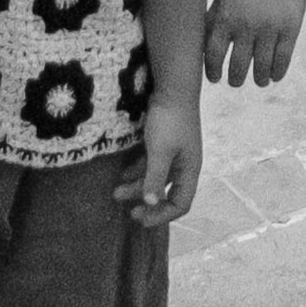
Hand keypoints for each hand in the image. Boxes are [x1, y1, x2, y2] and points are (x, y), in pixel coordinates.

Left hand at [124, 91, 204, 224]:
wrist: (173, 87)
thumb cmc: (170, 121)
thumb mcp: (160, 152)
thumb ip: (154, 178)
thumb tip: (150, 203)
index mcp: (190, 170)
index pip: (181, 203)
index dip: (162, 215)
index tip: (141, 218)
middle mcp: (184, 165)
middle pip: (167, 194)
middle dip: (147, 204)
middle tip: (129, 212)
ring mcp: (174, 153)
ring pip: (156, 178)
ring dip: (137, 187)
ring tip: (116, 192)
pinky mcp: (164, 143)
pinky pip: (151, 164)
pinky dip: (138, 171)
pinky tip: (122, 174)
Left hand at [199, 0, 305, 85]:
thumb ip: (212, 21)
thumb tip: (198, 48)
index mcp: (226, 17)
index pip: (214, 55)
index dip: (212, 71)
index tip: (215, 78)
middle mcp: (247, 25)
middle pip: (238, 67)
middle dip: (235, 79)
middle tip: (236, 81)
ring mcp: (270, 28)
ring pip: (262, 68)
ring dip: (259, 79)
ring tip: (259, 80)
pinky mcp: (290, 28)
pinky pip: (282, 60)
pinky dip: (277, 72)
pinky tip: (274, 75)